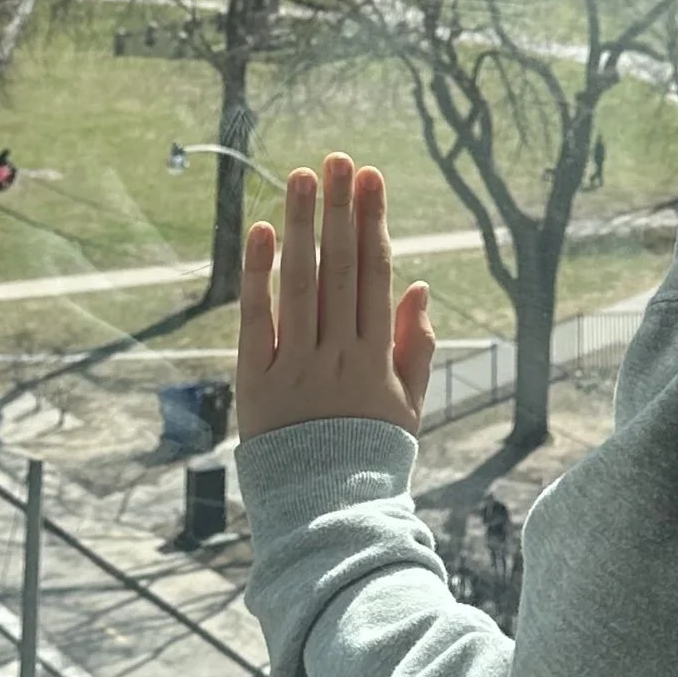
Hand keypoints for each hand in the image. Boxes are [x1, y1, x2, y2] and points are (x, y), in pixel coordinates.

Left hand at [236, 154, 437, 441]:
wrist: (326, 517)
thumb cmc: (370, 456)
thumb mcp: (407, 405)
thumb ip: (415, 345)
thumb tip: (421, 285)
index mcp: (376, 357)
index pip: (375, 274)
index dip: (373, 221)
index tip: (370, 178)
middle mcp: (338, 355)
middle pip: (340, 268)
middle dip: (340, 209)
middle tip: (338, 160)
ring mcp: (296, 367)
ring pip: (300, 283)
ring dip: (301, 225)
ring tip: (301, 175)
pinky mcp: (256, 382)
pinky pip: (256, 319)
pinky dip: (258, 274)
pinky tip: (260, 230)